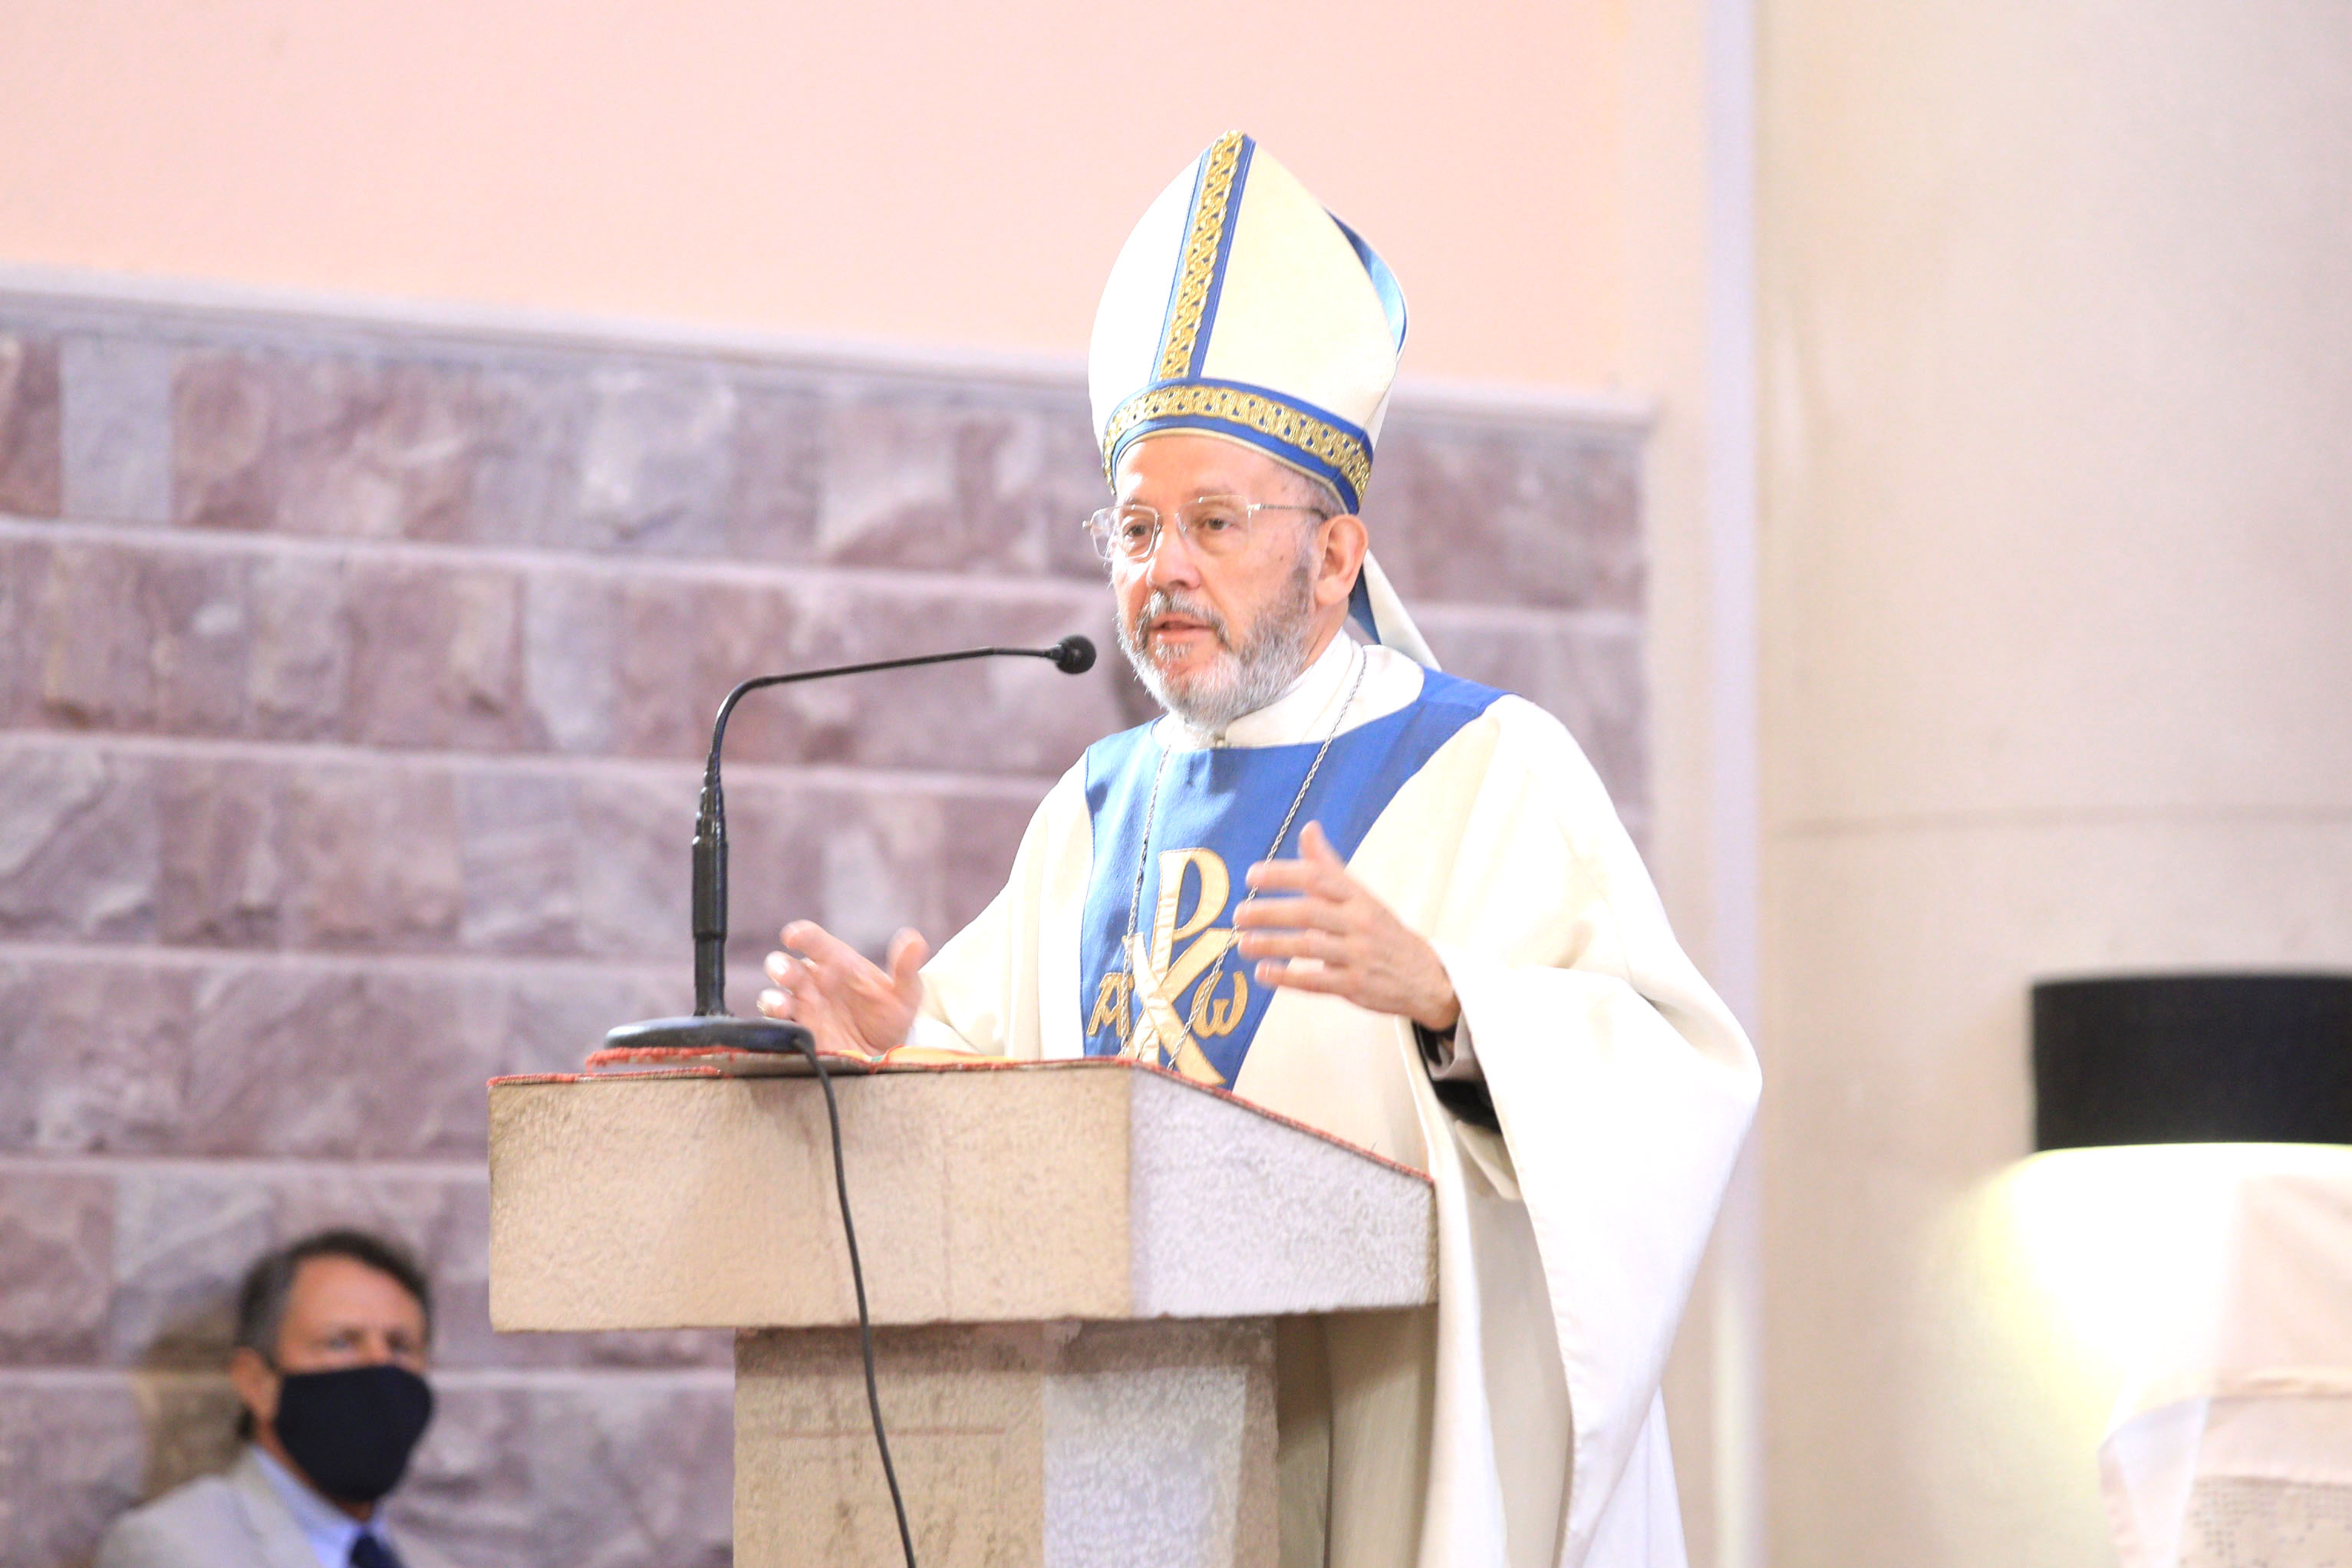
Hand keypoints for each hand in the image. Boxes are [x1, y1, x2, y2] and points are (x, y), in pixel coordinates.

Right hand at [757, 923, 929, 1057]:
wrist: (888, 1054)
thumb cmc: (891, 1015)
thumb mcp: (905, 993)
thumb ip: (906, 967)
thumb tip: (914, 939)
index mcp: (836, 963)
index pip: (813, 942)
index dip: (801, 935)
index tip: (793, 936)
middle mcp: (813, 982)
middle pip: (784, 967)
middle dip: (780, 967)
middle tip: (785, 973)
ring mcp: (803, 1009)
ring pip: (774, 998)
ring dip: (773, 1000)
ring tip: (782, 1006)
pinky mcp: (800, 1036)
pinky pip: (779, 1031)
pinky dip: (778, 1030)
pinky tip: (790, 1033)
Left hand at [1233, 821, 1459, 1032]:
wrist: (1424, 975)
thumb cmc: (1380, 930)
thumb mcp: (1359, 894)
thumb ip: (1328, 865)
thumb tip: (1308, 828)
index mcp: (1357, 896)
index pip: (1318, 877)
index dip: (1284, 874)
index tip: (1252, 875)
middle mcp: (1359, 922)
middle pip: (1310, 912)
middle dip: (1271, 912)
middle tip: (1239, 913)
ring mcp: (1358, 954)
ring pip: (1310, 947)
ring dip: (1273, 945)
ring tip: (1243, 943)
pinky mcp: (1355, 985)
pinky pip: (1317, 981)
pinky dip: (1288, 978)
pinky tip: (1263, 973)